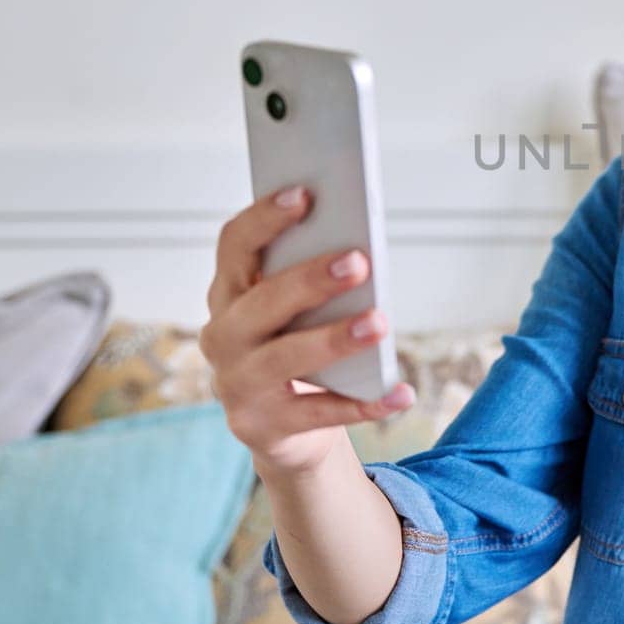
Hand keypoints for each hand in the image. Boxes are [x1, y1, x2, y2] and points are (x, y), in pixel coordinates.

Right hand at [200, 187, 414, 477]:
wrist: (284, 428)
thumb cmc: (296, 346)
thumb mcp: (296, 311)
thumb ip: (311, 280)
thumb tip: (360, 251)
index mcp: (229, 293)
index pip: (234, 246)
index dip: (264, 218)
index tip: (304, 194)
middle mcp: (224, 337)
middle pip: (262, 302)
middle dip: (310, 280)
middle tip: (358, 261)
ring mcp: (238, 385)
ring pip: (286, 358)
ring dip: (335, 338)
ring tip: (379, 323)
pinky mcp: (264, 427)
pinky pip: (319, 413)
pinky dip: (364, 404)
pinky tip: (400, 392)